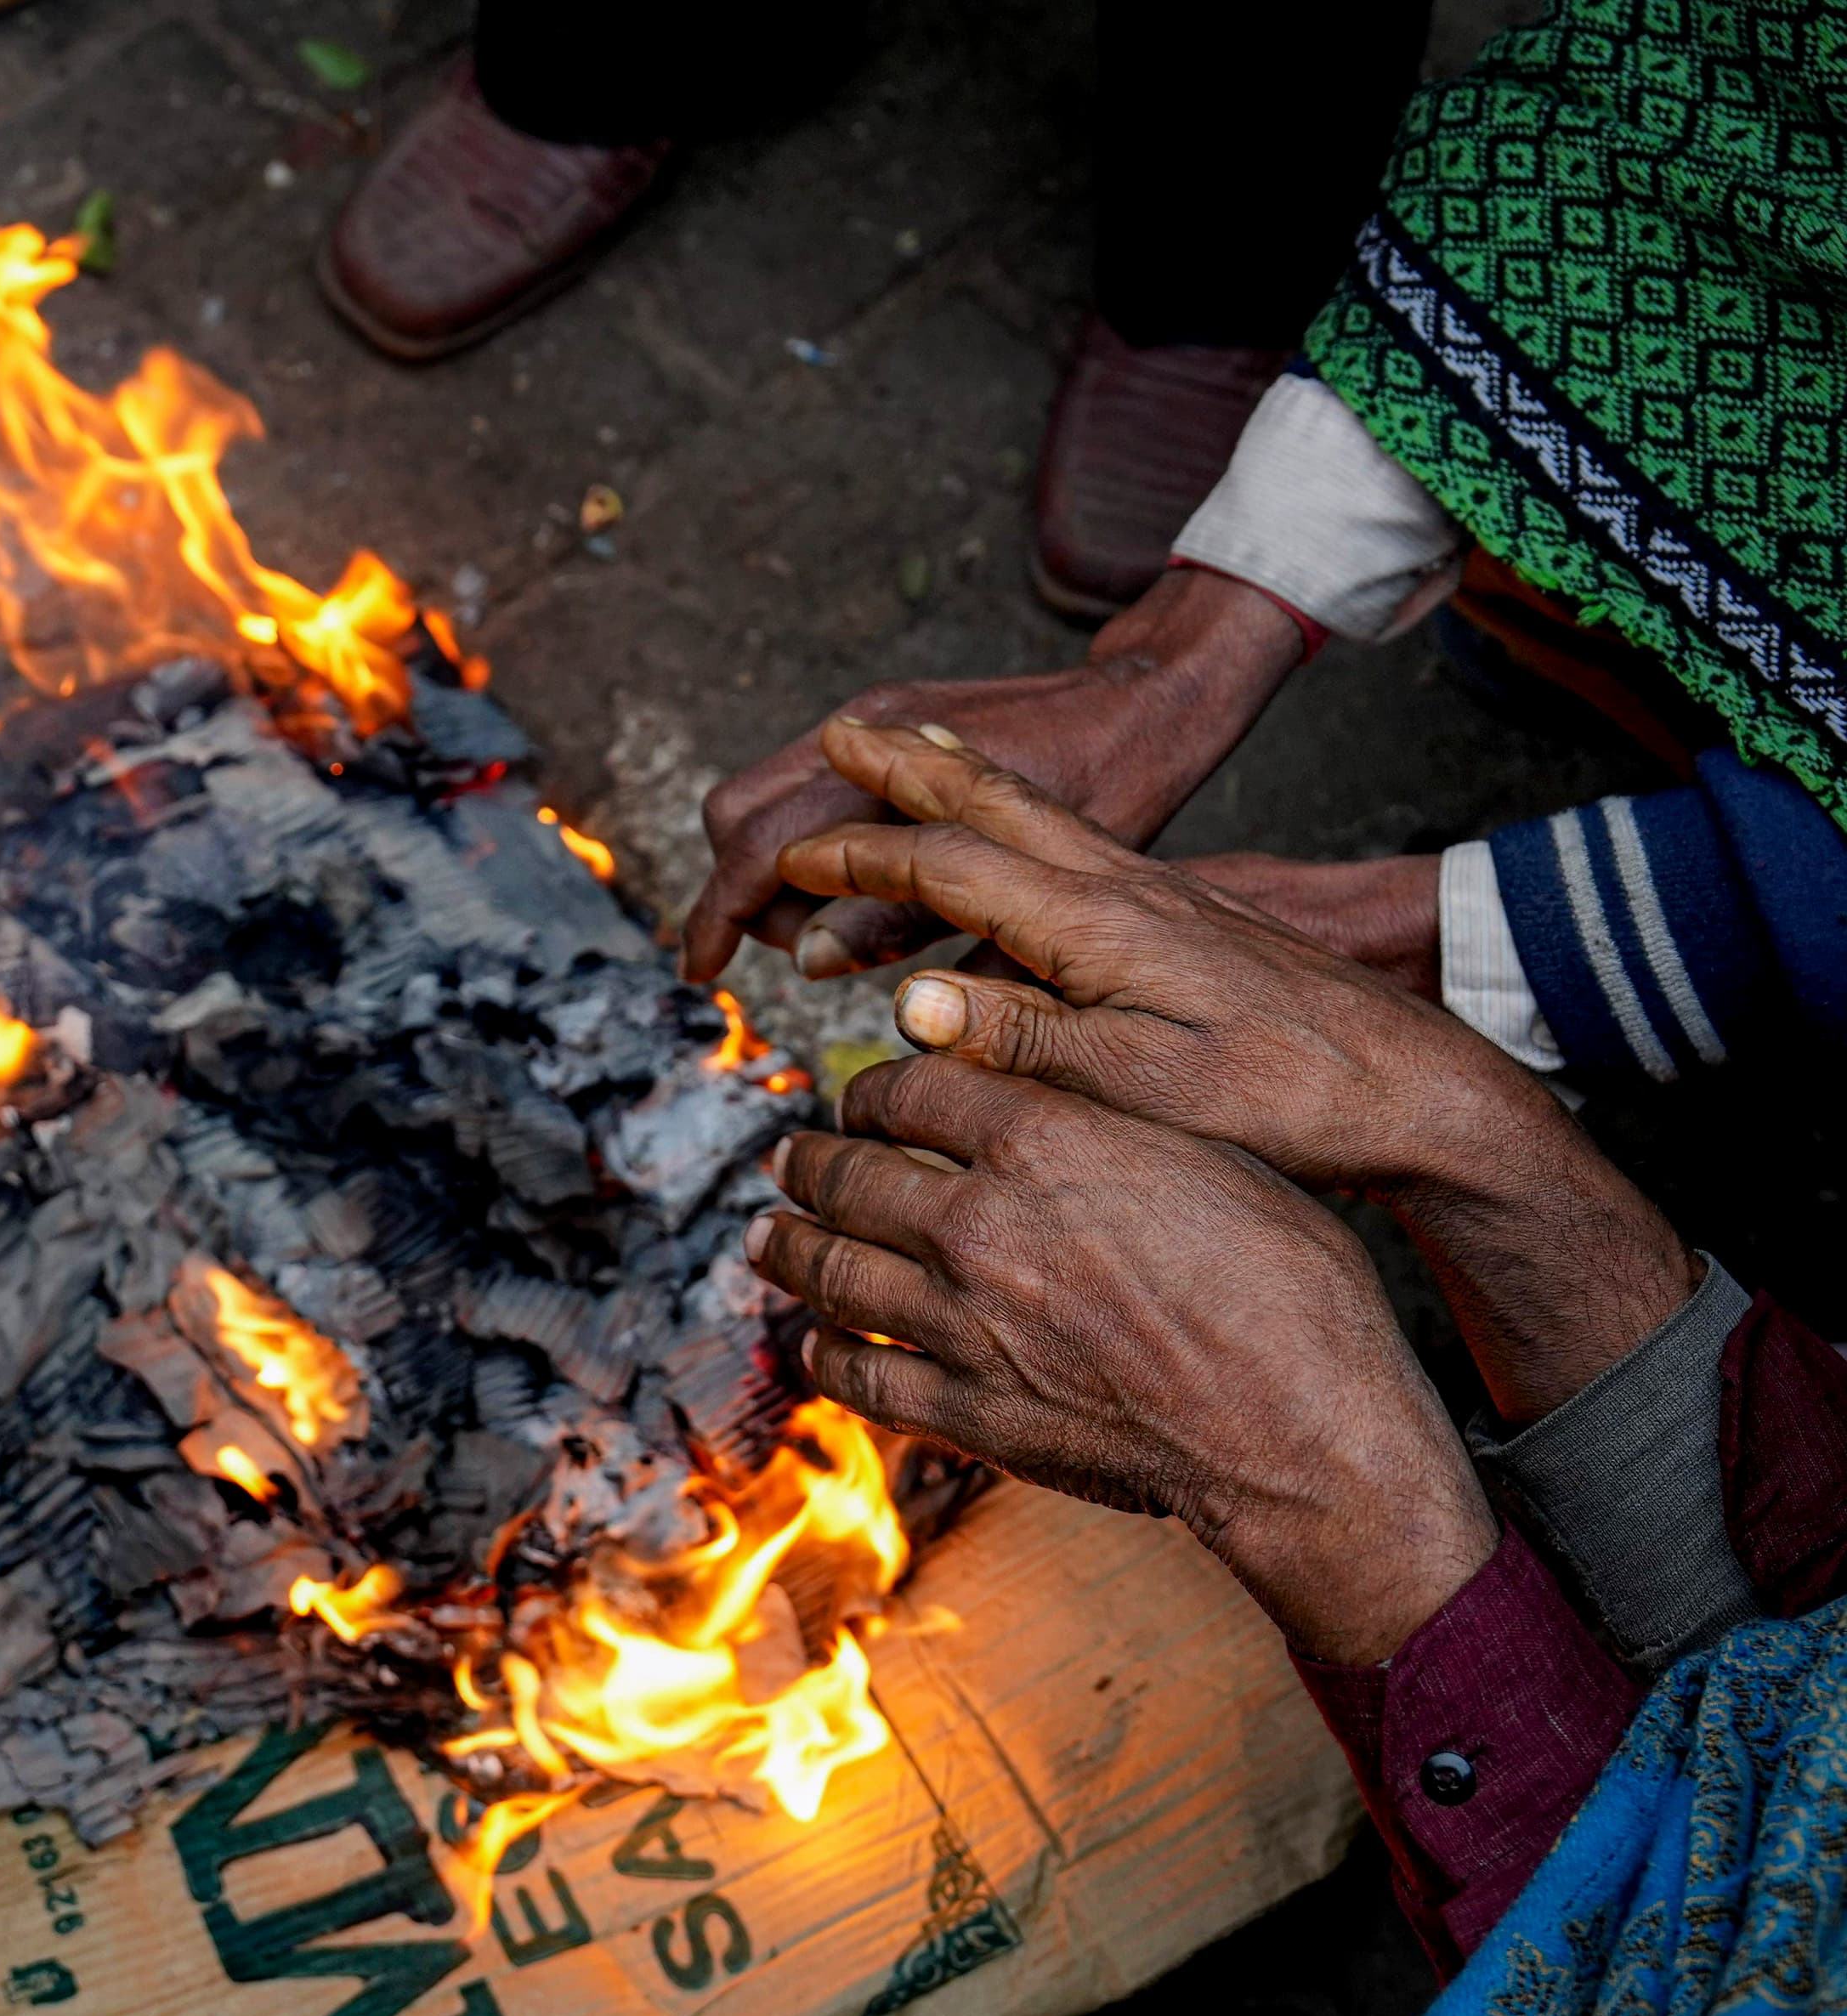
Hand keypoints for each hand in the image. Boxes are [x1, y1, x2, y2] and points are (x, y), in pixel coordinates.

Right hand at [678, 566, 1303, 982]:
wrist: (1160, 698)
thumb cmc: (1128, 807)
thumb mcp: (1055, 915)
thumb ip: (921, 940)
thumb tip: (807, 959)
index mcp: (915, 791)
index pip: (777, 851)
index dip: (725, 918)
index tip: (700, 973)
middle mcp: (887, 734)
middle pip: (742, 813)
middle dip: (743, 892)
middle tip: (800, 950)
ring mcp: (886, 713)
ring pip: (764, 791)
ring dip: (770, 863)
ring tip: (833, 922)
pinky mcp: (893, 710)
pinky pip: (805, 773)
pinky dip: (802, 830)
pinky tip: (858, 876)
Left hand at [751, 1055, 1496, 1664]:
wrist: (1305, 1435)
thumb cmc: (1292, 1290)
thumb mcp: (1212, 1158)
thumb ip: (1104, 1122)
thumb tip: (1040, 1097)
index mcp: (1045, 1139)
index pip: (911, 1086)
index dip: (875, 1088)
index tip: (866, 1099)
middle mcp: (983, 1221)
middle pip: (849, 1172)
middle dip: (810, 1162)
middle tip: (792, 1159)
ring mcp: (965, 1321)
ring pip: (833, 1268)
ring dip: (790, 1247)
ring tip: (770, 1236)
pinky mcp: (970, 1409)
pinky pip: (860, 1372)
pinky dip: (824, 1351)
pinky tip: (815, 1340)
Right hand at [779, 717, 1694, 1422]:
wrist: (1415, 1081)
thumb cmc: (1287, 1097)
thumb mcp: (1144, 1085)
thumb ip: (1022, 1037)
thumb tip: (905, 1000)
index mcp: (1098, 925)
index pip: (949, 870)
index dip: (859, 862)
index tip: (787, 862)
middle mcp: (1123, 888)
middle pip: (991, 807)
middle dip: (904, 771)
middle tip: (840, 731)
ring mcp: (1157, 893)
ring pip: (1034, 816)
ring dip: (957, 781)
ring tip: (906, 752)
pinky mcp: (1184, 913)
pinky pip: (1072, 843)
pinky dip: (1015, 819)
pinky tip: (1014, 839)